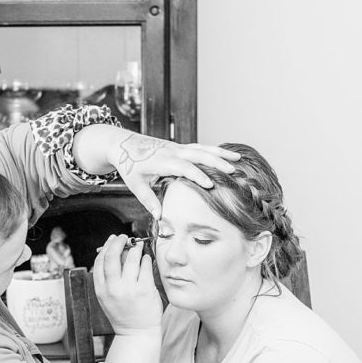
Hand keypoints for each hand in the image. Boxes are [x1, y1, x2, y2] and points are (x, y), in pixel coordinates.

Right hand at [92, 234, 161, 334]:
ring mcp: (129, 289)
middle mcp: (113, 288)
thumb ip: (108, 278)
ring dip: (134, 248)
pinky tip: (145, 259)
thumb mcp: (107, 297)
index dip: (106, 247)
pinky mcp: (145, 290)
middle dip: (118, 242)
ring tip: (138, 247)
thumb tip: (116, 251)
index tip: (113, 240)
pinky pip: (145, 267)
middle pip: (111, 256)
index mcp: (101, 289)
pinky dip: (145, 259)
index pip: (99, 261)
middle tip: (125, 237)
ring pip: (130, 258)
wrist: (136, 333)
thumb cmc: (123, 314)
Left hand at [109, 134, 240, 218]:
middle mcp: (172, 151)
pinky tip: (227, 155)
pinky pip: (199, 147)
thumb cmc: (129, 166)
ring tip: (238, 158)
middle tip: (233, 171)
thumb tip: (160, 217)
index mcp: (161, 161)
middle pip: (198, 154)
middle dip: (216, 162)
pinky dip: (214, 150)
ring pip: (202, 148)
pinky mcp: (179, 147)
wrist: (123, 145)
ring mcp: (177, 147)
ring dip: (220, 153)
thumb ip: (149, 200)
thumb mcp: (136, 185)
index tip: (211, 185)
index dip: (197, 175)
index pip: (183, 167)